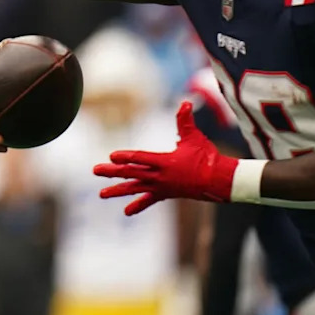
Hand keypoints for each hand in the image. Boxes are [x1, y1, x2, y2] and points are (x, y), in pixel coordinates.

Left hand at [93, 102, 238, 214]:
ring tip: (101, 194)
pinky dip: (138, 205)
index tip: (110, 156)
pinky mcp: (166, 194)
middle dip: (112, 172)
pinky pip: (149, 201)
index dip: (125, 157)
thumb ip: (185, 120)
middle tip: (95, 170)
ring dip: (118, 191)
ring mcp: (162, 187)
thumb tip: (184, 102)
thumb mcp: (194, 137)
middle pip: (131, 173)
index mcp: (164, 162)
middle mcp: (159, 176)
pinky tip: (127, 212)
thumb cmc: (207, 157)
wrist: (219, 182)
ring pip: (135, 189)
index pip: (140, 159)